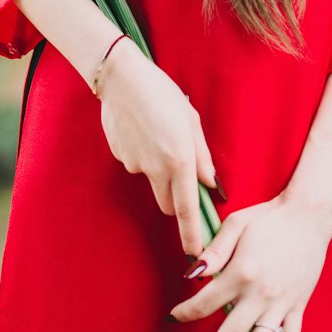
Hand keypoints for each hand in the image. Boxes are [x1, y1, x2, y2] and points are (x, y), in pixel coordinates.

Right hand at [98, 42, 218, 256]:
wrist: (121, 78)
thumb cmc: (162, 93)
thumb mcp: (191, 120)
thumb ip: (202, 156)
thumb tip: (211, 184)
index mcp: (179, 160)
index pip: (188, 209)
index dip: (192, 234)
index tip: (197, 254)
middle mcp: (157, 168)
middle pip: (168, 203)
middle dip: (176, 199)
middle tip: (180, 171)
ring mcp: (135, 164)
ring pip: (152, 181)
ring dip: (158, 171)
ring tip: (158, 135)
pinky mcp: (120, 157)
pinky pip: (136, 164)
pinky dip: (142, 154)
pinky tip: (141, 129)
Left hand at [168, 196, 331, 331]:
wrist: (308, 216)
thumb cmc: (268, 218)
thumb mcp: (236, 225)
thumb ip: (214, 251)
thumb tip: (192, 274)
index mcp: (240, 273)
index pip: (205, 303)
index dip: (186, 312)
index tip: (174, 316)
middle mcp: (259, 295)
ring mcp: (280, 305)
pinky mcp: (297, 307)